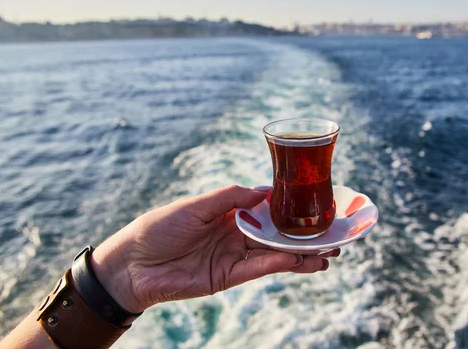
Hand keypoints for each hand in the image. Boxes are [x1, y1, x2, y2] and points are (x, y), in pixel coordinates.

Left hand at [92, 185, 337, 312]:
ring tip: (329, 254)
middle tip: (334, 235)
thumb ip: (229, 198)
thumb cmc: (160, 227)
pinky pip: (258, 269)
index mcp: (228, 212)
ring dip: (300, 255)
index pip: (266, 207)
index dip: (290, 207)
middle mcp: (236, 233)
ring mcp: (233, 256)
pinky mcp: (227, 277)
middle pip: (277, 234)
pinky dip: (278, 265)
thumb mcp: (194, 205)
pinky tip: (298, 260)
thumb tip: (264, 191)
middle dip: (304, 235)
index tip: (315, 203)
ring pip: (274, 254)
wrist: (133, 265)